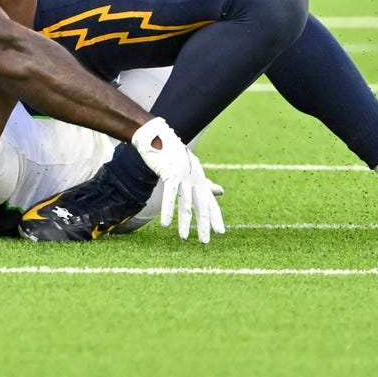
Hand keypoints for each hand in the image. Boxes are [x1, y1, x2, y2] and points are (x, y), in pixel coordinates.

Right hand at [131, 117, 224, 241]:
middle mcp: (194, 177)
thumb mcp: (191, 167)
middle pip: (201, 205)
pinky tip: (166, 223)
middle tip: (205, 241)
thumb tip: (221, 191)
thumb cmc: (172, 153)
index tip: (220, 232)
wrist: (156, 135)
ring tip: (184, 237)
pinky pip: (170, 195)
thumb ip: (204, 182)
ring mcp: (183, 175)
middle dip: (204, 224)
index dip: (215, 216)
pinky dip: (168, 210)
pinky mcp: (170, 173)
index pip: (210, 200)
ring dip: (185, 222)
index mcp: (199, 177)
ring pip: (186, 203)